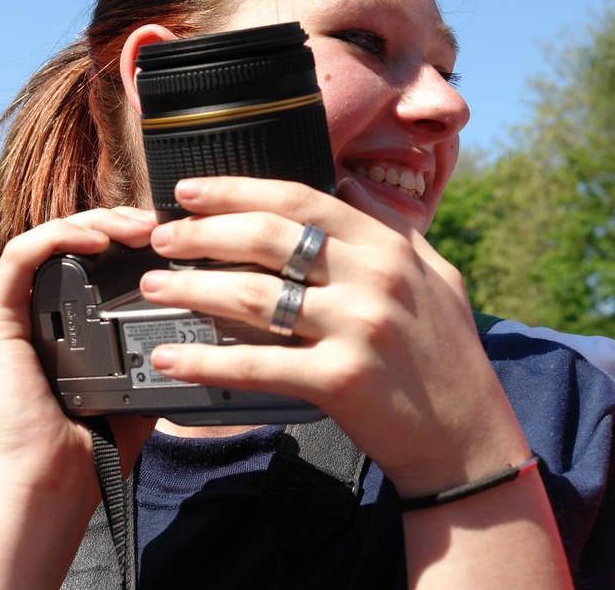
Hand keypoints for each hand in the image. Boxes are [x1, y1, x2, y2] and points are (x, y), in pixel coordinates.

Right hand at [0, 209, 156, 505]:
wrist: (53, 484)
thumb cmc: (96, 444)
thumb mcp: (141, 384)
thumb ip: (159, 353)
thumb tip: (202, 330)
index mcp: (70, 321)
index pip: (97, 256)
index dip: (132, 235)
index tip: (174, 234)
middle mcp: (39, 310)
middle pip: (76, 238)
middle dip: (121, 220)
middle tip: (159, 224)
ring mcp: (14, 311)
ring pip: (51, 237)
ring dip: (97, 220)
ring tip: (137, 227)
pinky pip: (20, 254)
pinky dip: (61, 235)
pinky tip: (98, 239)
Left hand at [141, 176, 530, 496]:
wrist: (469, 441)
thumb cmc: (448, 354)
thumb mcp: (435, 274)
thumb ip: (392, 223)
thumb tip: (347, 181)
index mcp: (388, 247)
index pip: (300, 199)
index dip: (237, 189)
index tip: (190, 190)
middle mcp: (372, 279)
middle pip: (268, 238)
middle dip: (203, 232)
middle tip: (162, 236)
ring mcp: (357, 329)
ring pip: (254, 296)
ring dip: (192, 287)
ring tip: (154, 285)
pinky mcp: (340, 382)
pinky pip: (257, 366)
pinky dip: (206, 360)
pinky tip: (171, 356)